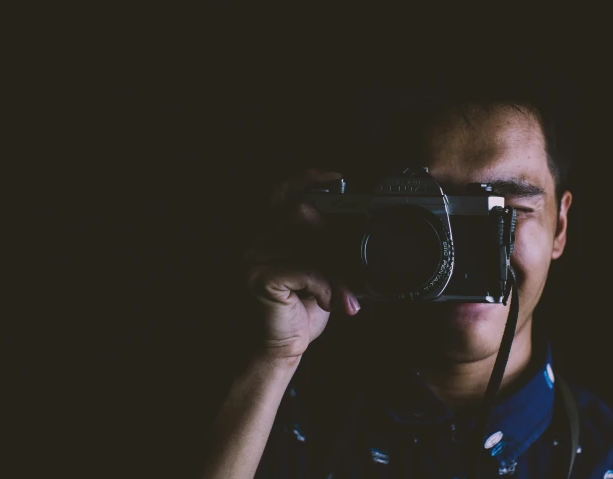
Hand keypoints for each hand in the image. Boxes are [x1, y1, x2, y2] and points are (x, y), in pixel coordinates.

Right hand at [242, 168, 359, 360]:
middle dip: (336, 244)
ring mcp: (252, 256)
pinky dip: (324, 285)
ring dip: (335, 272)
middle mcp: (256, 239)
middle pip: (305, 218)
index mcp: (269, 232)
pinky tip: (327, 301)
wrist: (281, 348)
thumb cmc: (301, 310)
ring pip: (308, 245)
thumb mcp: (321, 271)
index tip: (337, 177)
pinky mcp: (257, 276)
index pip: (284, 193)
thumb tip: (360, 230)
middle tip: (354, 270)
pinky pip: (304, 269)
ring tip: (344, 296)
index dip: (308, 179)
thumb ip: (329, 247)